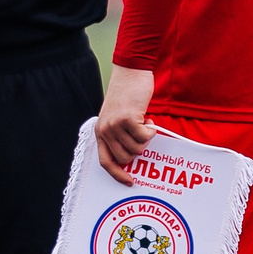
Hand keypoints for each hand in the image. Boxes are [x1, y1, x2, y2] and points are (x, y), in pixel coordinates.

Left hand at [95, 65, 156, 180]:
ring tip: (143, 123)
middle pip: (127, 157)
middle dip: (139, 149)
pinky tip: (148, 119)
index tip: (130, 181)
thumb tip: (132, 155)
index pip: (105, 161)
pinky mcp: (127, 119)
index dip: (117, 174)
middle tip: (141, 134)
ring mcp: (115, 125)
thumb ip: (119, 135)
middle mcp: (105, 130)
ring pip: (138, 148)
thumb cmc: (126, 96)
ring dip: (146, 137)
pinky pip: (145, 136)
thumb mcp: (116, 118)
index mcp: (100, 132)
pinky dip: (151, 130)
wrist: (130, 73)